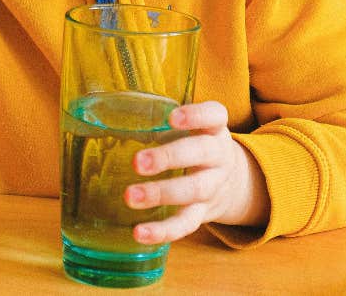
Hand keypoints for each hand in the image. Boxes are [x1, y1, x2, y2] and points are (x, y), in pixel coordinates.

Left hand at [125, 101, 269, 243]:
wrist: (233, 182)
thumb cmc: (197, 144)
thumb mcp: (193, 127)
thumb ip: (162, 119)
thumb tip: (112, 112)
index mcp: (214, 129)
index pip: (214, 115)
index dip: (196, 116)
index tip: (172, 117)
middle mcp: (219, 156)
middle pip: (200, 153)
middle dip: (168, 157)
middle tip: (137, 162)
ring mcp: (213, 186)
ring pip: (192, 190)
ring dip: (160, 194)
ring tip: (130, 196)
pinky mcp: (203, 213)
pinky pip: (186, 224)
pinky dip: (163, 231)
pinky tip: (140, 232)